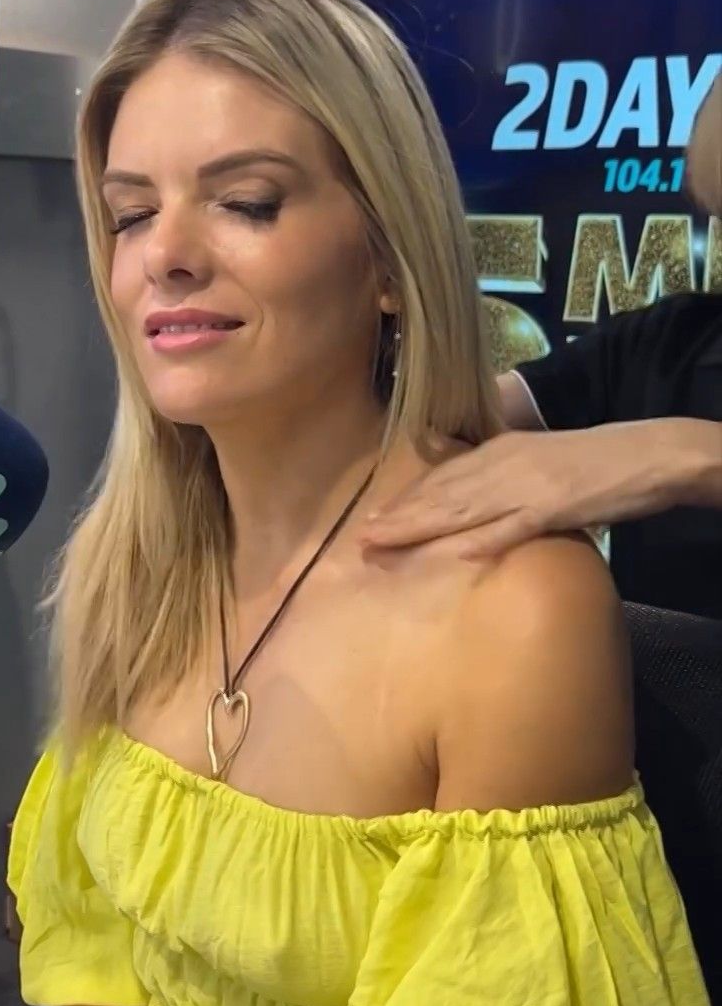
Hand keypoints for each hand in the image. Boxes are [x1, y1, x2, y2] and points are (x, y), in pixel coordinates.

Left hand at [361, 423, 698, 558]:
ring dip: (420, 527)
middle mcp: (505, 465)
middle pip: (443, 495)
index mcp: (501, 451)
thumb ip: (496, 467)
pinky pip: (512, 527)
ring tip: (384, 542)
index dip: (408, 501)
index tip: (374, 520)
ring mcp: (527, 487)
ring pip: (463, 510)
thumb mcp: (535, 455)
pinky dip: (483, 541)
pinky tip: (453, 554)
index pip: (444, 479)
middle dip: (400, 518)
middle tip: (361, 537)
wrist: (644, 454)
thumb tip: (458, 477)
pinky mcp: (553, 508)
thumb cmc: (590, 462)